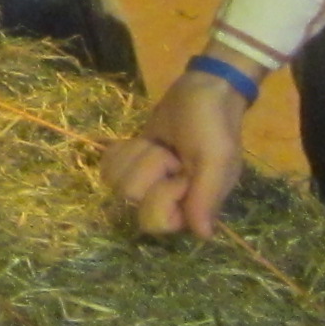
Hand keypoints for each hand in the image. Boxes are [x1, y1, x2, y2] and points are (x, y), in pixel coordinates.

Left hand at [102, 65, 250, 240]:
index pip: (158, 222)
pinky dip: (124, 149)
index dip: (160, 197)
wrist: (203, 89)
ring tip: (161, 144)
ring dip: (138, 155)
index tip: (177, 174)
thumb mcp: (215, 158)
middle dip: (148, 169)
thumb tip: (203, 236)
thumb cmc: (212, 123)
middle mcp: (169, 200)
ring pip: (116, 181)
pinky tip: (144, 141)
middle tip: (170, 154)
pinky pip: (108, 167)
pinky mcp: (132, 163)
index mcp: (194, 206)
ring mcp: (147, 182)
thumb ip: (207, 196)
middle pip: (132, 199)